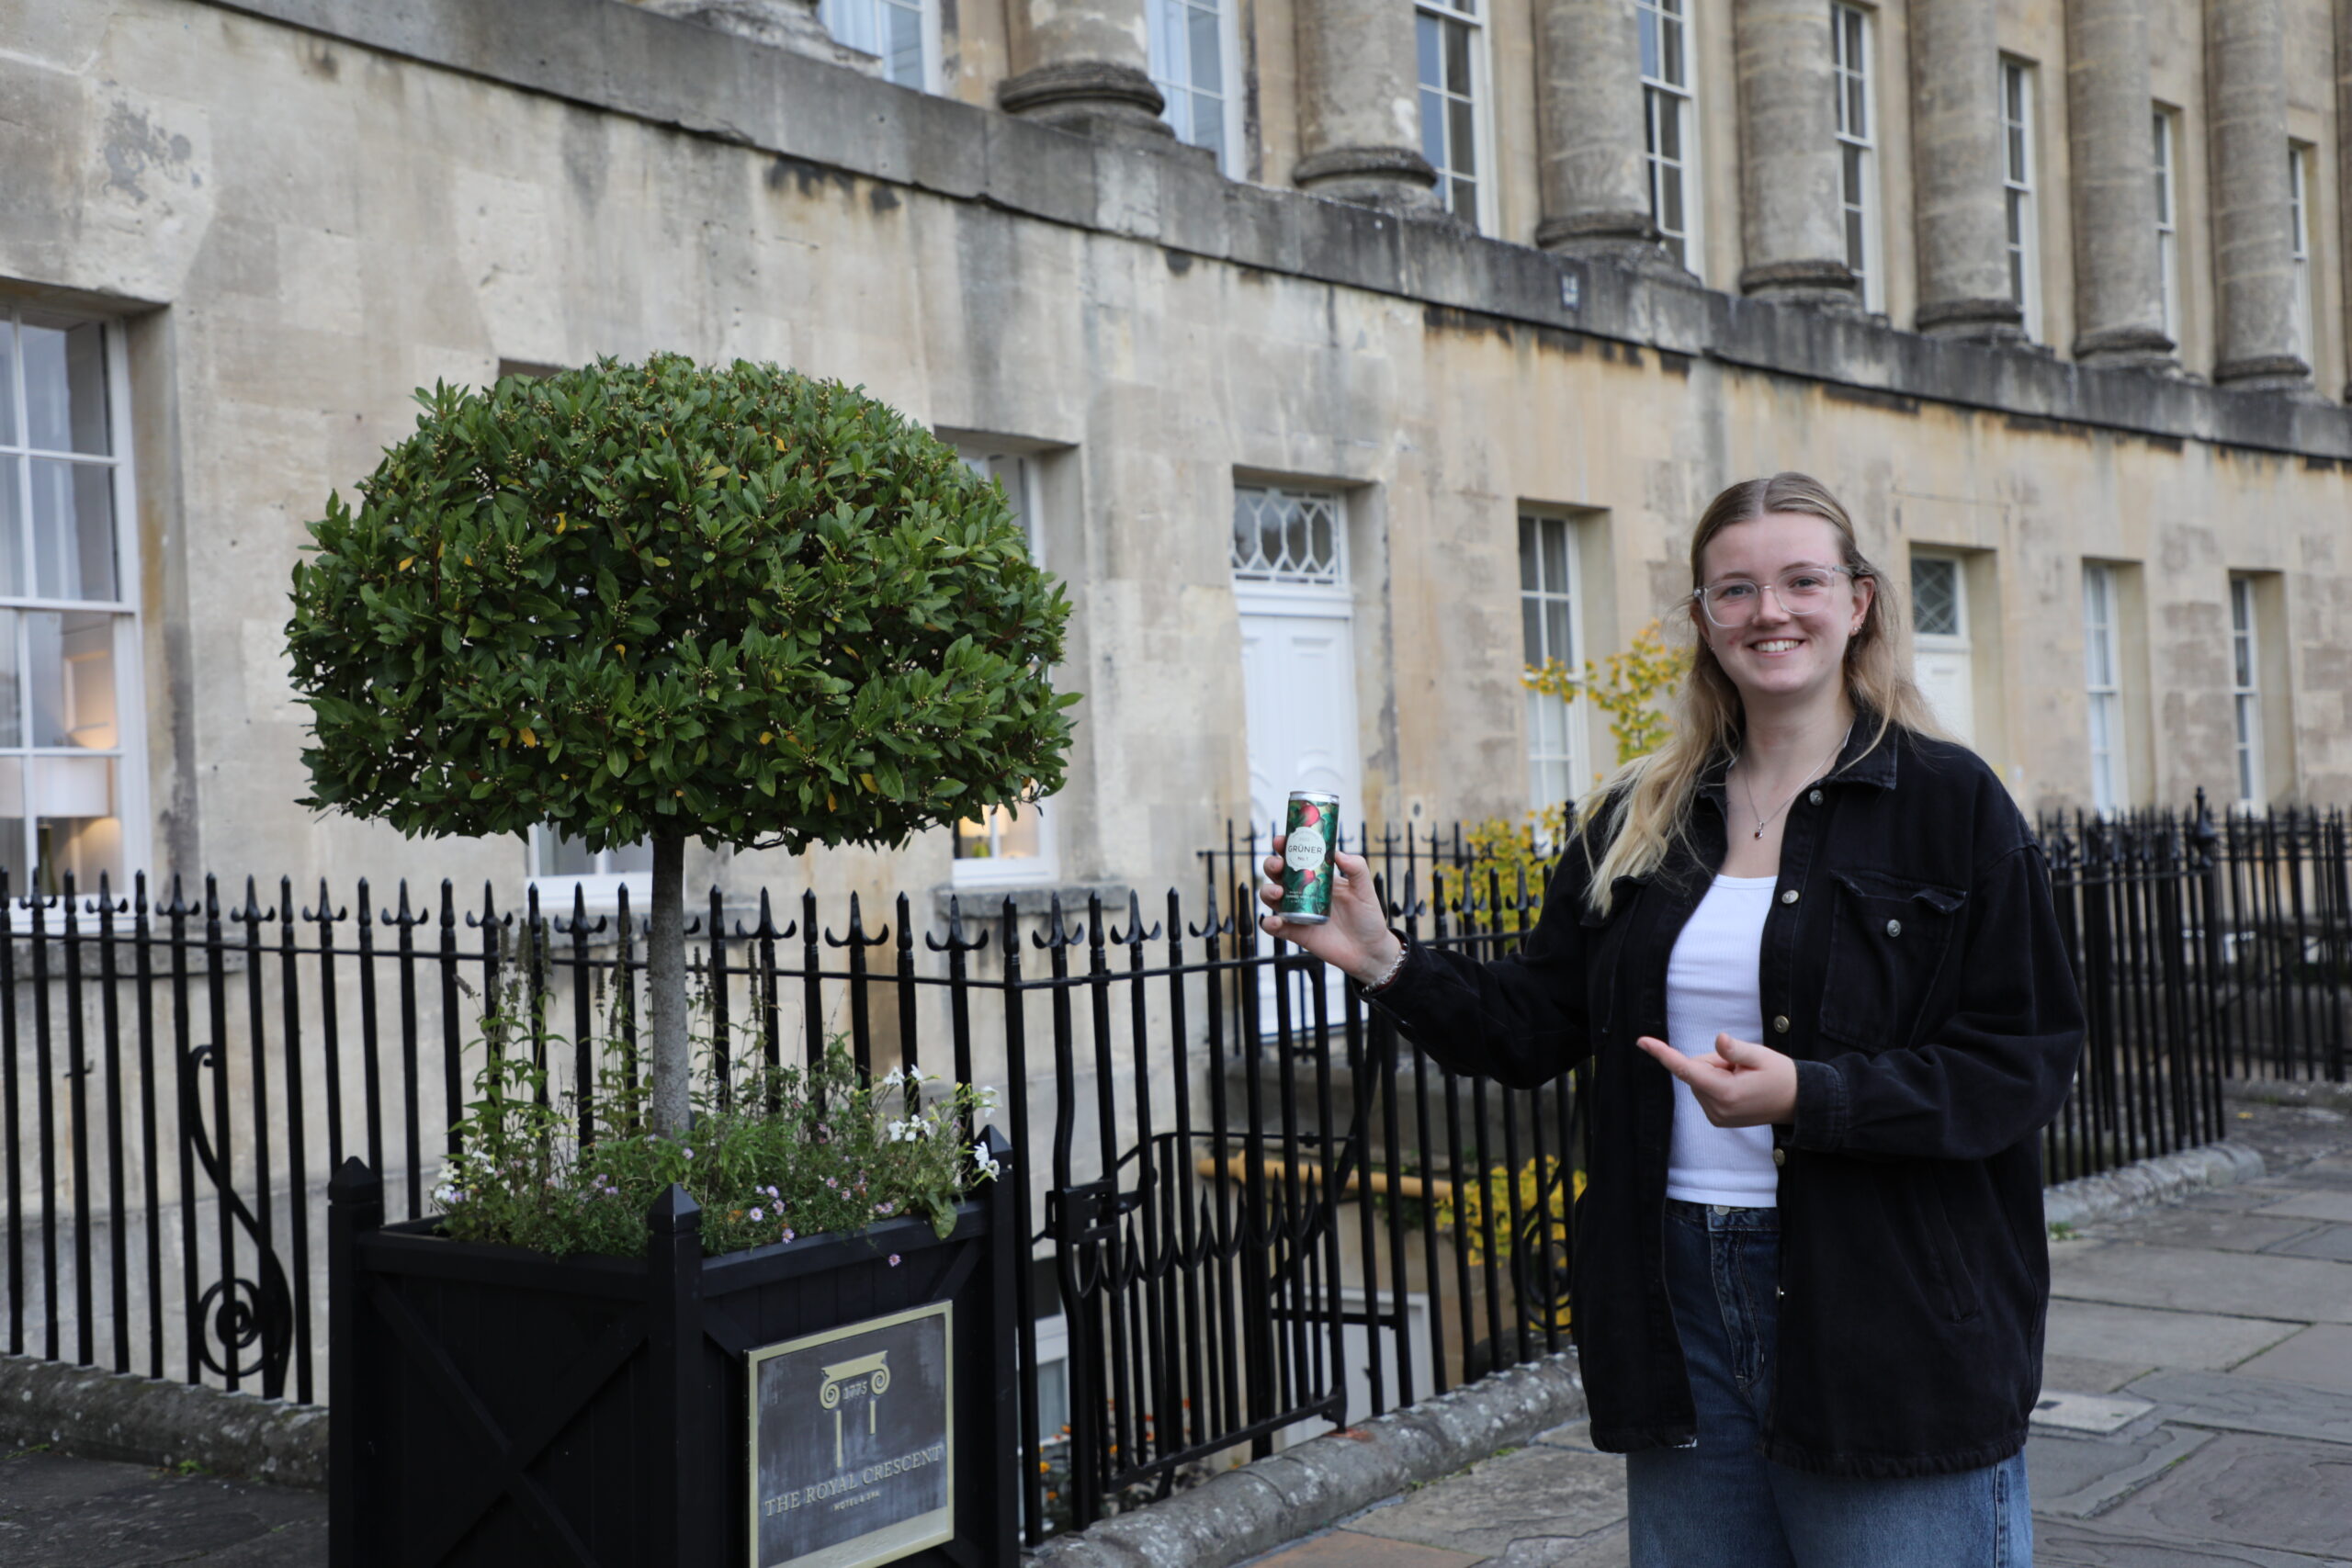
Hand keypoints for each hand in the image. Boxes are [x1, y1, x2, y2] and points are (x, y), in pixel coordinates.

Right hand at [1258, 836, 1403, 986]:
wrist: (1369, 949)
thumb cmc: (1367, 917)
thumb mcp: (1365, 889)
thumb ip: (1356, 869)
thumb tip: (1338, 853)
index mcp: (1318, 876)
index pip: (1296, 856)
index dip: (1285, 846)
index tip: (1282, 840)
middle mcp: (1303, 892)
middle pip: (1277, 874)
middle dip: (1271, 865)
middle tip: (1278, 865)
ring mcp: (1297, 912)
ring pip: (1271, 897)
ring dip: (1267, 891)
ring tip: (1277, 892)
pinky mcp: (1295, 932)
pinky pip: (1275, 926)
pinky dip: (1269, 923)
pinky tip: (1275, 920)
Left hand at [1635, 1032, 1797, 1127]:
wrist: (1797, 1102)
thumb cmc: (1779, 1075)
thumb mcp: (1761, 1056)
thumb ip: (1736, 1049)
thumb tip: (1719, 1040)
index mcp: (1725, 1094)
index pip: (1686, 1069)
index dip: (1663, 1054)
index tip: (1642, 1041)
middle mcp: (1716, 1109)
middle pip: (1695, 1070)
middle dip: (1713, 1062)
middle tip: (1742, 1067)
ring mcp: (1716, 1117)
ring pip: (1700, 1080)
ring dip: (1717, 1073)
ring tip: (1744, 1078)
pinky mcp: (1717, 1119)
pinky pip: (1705, 1090)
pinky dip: (1717, 1084)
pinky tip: (1740, 1088)